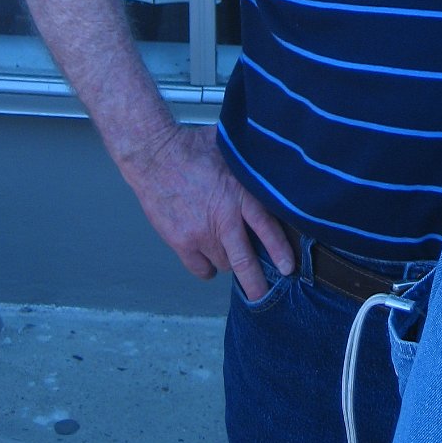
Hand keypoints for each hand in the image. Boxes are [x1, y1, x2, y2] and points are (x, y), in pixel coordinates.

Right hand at [124, 122, 295, 300]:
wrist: (154, 156)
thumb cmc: (191, 147)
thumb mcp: (231, 149)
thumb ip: (251, 163)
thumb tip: (274, 158)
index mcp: (239, 194)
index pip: (267, 228)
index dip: (280, 250)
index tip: (288, 267)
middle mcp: (222, 218)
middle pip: (245, 260)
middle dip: (257, 283)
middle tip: (265, 295)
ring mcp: (201, 234)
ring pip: (225, 264)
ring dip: (230, 262)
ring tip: (231, 252)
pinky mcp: (181, 242)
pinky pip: (201, 269)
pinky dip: (208, 268)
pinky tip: (210, 259)